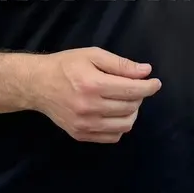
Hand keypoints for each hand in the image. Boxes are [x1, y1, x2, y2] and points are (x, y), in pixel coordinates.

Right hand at [31, 47, 161, 142]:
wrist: (37, 84)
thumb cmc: (66, 65)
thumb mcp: (92, 55)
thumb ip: (120, 64)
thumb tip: (145, 71)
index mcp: (92, 85)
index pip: (131, 90)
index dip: (148, 87)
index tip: (155, 83)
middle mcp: (89, 108)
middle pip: (129, 107)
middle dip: (139, 97)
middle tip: (134, 87)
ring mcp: (84, 125)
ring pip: (124, 125)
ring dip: (131, 112)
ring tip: (125, 101)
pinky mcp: (80, 135)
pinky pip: (112, 137)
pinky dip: (119, 126)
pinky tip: (113, 113)